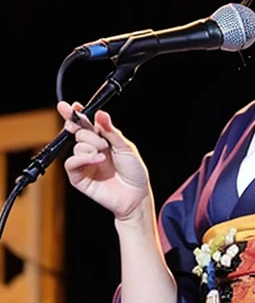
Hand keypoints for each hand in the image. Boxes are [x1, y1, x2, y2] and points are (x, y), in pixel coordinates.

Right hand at [59, 101, 151, 219]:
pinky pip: (71, 163)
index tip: (73, 106)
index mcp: (102, 140)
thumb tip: (100, 114)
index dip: (77, 114)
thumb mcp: (126, 147)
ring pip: (76, 145)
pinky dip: (83, 158)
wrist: (136, 195)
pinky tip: (97, 159)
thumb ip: (111, 131)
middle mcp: (91, 150)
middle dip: (89, 133)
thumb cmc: (134, 172)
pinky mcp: (79, 178)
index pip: (85, 124)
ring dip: (90, 147)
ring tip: (104, 156)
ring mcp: (84, 163)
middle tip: (103, 143)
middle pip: (79, 132)